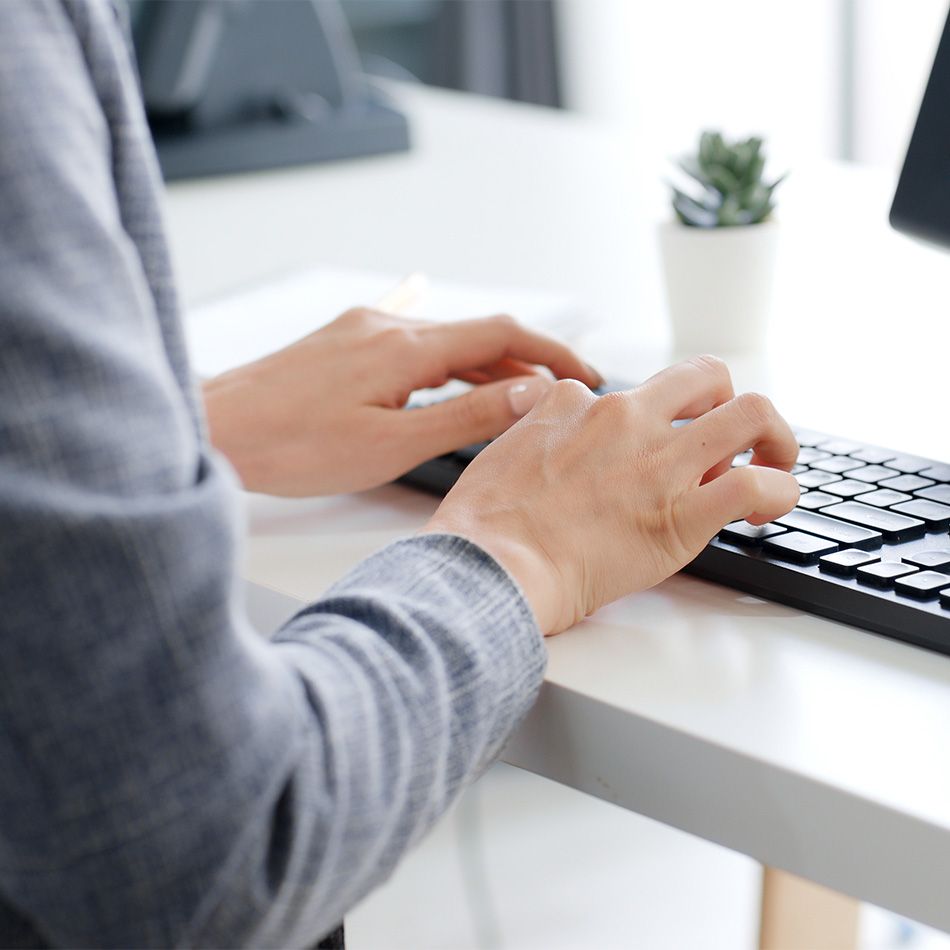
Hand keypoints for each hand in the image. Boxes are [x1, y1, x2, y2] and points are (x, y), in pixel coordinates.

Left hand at [202, 308, 601, 495]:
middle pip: (477, 333)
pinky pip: (411, 345)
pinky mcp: (342, 343)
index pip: (502, 333)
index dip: (552, 350)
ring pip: (443, 341)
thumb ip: (466, 416)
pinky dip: (445, 364)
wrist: (217, 429)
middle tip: (560, 395)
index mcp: (405, 347)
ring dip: (485, 365)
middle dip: (526, 361)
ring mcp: (361, 330)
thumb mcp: (392, 444)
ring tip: (518, 396)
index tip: (586, 373)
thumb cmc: (293, 447)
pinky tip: (453, 373)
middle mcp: (387, 326)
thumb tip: (530, 393)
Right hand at [423, 355, 799, 634]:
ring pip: (751, 412)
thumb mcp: (498, 452)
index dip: (651, 422)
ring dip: (773, 436)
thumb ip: (533, 432)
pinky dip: (778, 493)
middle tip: (727, 440)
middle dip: (726, 402)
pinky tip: (765, 511)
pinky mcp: (683, 513)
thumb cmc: (482, 526)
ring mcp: (658, 461)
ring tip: (773, 462)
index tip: (649, 454)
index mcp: (574, 403)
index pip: (636, 392)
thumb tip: (546, 435)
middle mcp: (624, 418)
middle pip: (706, 375)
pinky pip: (759, 485)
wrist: (489, 565)